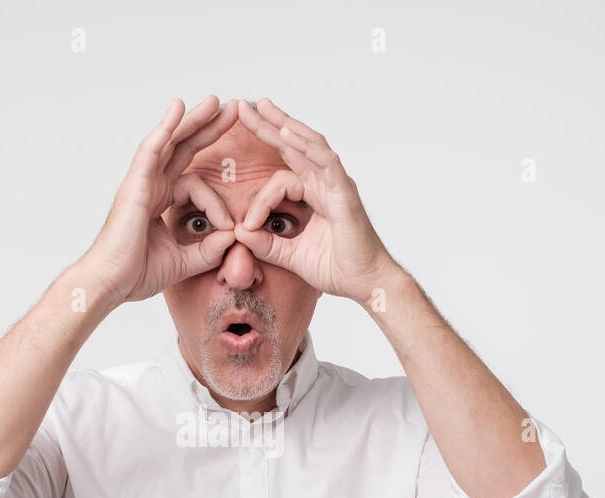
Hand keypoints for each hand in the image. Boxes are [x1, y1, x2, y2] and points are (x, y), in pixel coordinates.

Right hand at [82, 96, 239, 306]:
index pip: (193, 180)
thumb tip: (233, 237)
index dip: (218, 198)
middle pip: (183, 148)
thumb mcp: (184, 262)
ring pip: (170, 142)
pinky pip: (151, 149)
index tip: (232, 227)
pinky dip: (165, 128)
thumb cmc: (135, 275)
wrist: (111, 284)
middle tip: (233, 109)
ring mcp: (142, 182)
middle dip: (208, 129)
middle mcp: (151, 187)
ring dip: (193, 120)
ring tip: (215, 101)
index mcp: (160, 202)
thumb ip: (209, 250)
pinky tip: (179, 108)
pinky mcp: (135, 184)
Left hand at [233, 98, 398, 302]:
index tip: (244, 225)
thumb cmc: (337, 268)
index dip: (258, 198)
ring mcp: (336, 185)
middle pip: (294, 146)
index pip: (281, 176)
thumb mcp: (291, 256)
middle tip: (244, 107)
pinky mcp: (344, 193)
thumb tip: (239, 233)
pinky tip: (288, 132)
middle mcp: (325, 184)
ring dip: (285, 125)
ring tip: (263, 108)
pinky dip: (307, 146)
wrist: (365, 283)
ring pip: (309, 145)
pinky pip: (325, 162)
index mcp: (314, 195)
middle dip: (269, 126)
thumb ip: (266, 244)